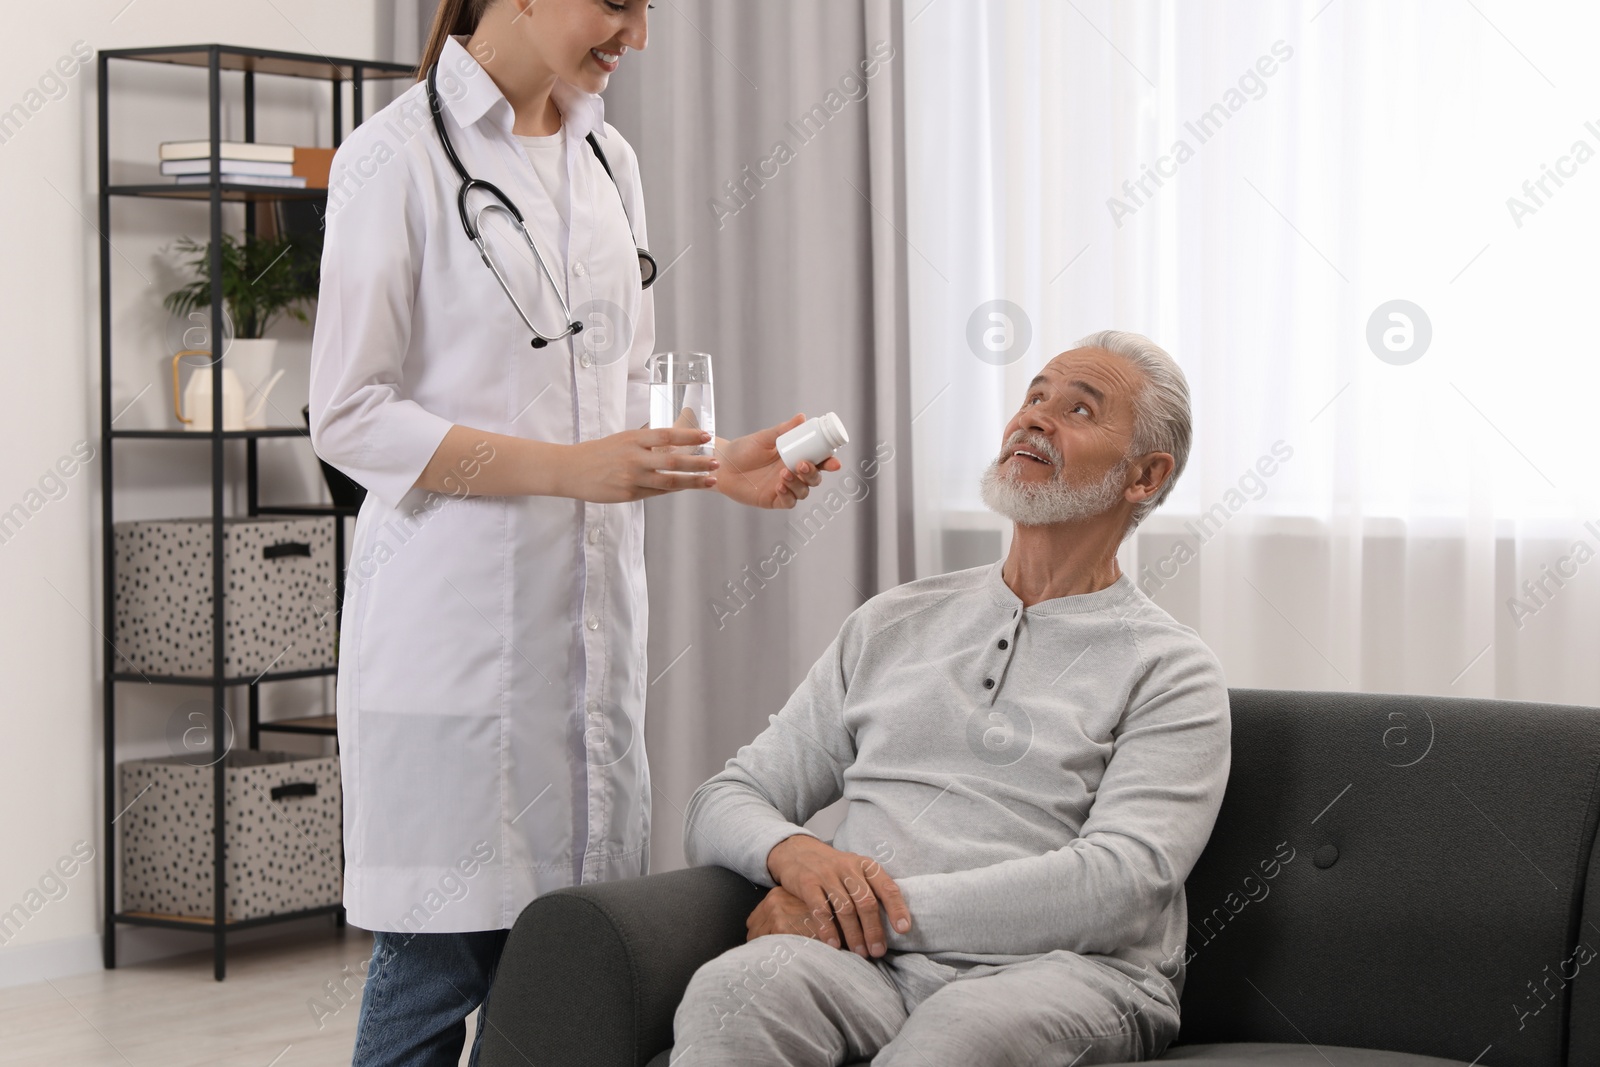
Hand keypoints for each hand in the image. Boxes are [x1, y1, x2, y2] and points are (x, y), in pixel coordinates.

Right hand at [557, 427, 717, 502]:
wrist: (570, 470)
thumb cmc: (598, 453)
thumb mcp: (621, 439)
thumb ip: (645, 439)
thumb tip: (670, 436)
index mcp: (632, 439)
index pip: (666, 435)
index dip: (688, 435)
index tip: (706, 435)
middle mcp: (634, 457)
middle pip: (672, 460)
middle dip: (698, 462)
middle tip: (716, 462)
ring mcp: (631, 478)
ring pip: (668, 481)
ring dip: (692, 481)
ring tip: (711, 479)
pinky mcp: (628, 494)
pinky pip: (656, 493)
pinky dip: (674, 490)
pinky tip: (688, 488)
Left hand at [714, 413, 842, 509]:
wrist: (722, 464)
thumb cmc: (743, 449)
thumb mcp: (764, 438)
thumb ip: (783, 430)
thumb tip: (802, 417)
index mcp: (795, 457)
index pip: (818, 462)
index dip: (829, 463)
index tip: (834, 461)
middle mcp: (792, 473)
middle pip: (814, 479)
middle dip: (813, 473)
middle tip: (802, 464)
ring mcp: (784, 487)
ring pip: (803, 491)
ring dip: (798, 483)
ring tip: (784, 473)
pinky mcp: (773, 500)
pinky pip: (788, 502)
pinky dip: (788, 495)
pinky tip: (779, 486)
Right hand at [765, 834, 910, 958]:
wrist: (798, 852)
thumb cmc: (835, 869)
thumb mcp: (856, 871)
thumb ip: (872, 890)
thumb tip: (893, 925)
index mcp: (866, 866)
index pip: (887, 887)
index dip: (897, 909)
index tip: (903, 930)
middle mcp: (849, 868)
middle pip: (866, 901)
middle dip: (874, 929)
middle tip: (878, 951)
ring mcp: (827, 875)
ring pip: (845, 908)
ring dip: (854, 934)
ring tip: (860, 953)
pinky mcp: (807, 883)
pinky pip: (820, 909)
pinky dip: (828, 929)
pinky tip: (834, 945)